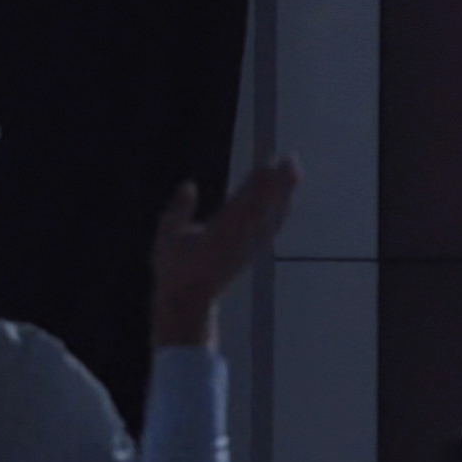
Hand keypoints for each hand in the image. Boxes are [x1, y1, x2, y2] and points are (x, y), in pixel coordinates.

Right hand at [150, 154, 302, 348]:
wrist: (189, 302)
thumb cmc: (174, 268)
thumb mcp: (167, 238)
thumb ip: (178, 210)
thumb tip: (188, 184)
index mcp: (219, 235)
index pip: (244, 203)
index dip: (257, 183)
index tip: (267, 164)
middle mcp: (240, 240)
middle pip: (265, 207)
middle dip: (279, 183)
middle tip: (292, 159)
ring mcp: (249, 247)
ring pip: (272, 216)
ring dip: (284, 193)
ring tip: (294, 169)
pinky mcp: (252, 252)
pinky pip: (271, 228)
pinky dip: (281, 210)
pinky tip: (287, 196)